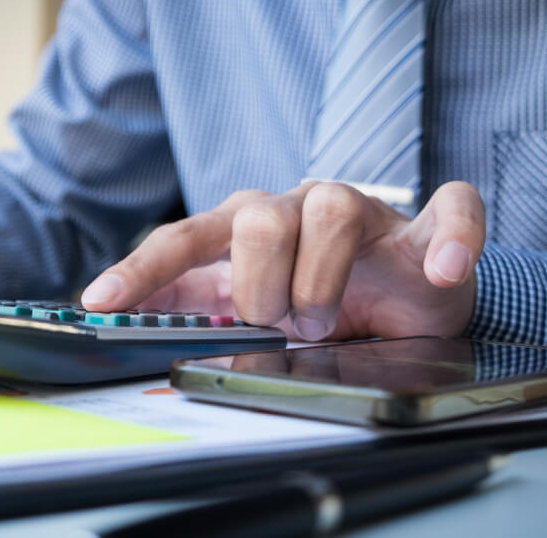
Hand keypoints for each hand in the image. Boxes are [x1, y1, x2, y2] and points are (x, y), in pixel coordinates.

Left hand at [80, 181, 484, 340]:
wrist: (404, 302)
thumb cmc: (322, 303)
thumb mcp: (254, 314)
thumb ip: (206, 316)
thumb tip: (148, 338)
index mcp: (242, 227)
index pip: (182, 239)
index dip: (141, 269)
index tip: (98, 301)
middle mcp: (292, 207)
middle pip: (254, 220)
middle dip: (260, 288)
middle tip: (280, 324)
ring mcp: (359, 209)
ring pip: (329, 210)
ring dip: (322, 282)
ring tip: (326, 321)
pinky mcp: (424, 223)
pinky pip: (446, 208)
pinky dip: (447, 239)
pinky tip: (437, 268)